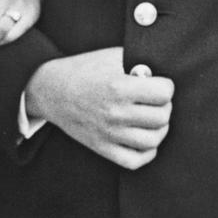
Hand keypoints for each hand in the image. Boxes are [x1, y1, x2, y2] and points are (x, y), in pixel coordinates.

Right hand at [25, 47, 172, 169]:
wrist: (52, 89)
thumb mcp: (112, 56)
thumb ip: (139, 64)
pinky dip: (147, 152)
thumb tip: (162, 75)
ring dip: (159, 128)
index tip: (159, 84)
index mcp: (118, 87)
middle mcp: (115, 113)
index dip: (165, 86)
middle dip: (164, 106)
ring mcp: (108, 134)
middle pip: (162, 117)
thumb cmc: (84, 69)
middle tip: (155, 100)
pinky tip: (144, 137)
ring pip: (153, 141)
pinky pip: (135, 161)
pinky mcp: (102, 148)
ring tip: (152, 118)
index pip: (164, 93)